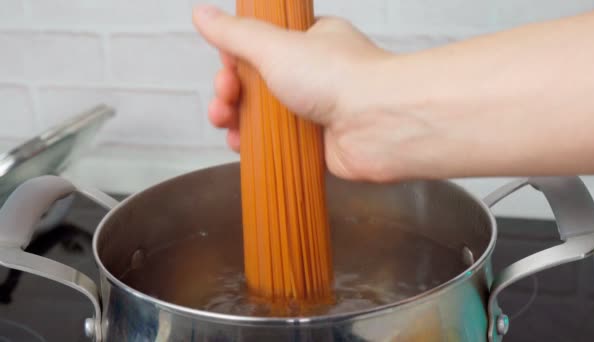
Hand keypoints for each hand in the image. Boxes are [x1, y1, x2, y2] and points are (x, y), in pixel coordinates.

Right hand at [192, 5, 431, 181]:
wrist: (379, 124)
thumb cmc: (339, 78)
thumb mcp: (275, 46)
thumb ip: (236, 34)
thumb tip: (203, 14)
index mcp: (309, 42)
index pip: (261, 47)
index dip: (236, 58)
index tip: (225, 66)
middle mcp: (313, 75)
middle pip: (257, 83)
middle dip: (231, 90)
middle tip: (224, 97)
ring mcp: (316, 111)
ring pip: (263, 115)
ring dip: (236, 117)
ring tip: (224, 121)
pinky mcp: (316, 144)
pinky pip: (277, 144)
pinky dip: (255, 144)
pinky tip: (239, 144)